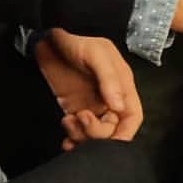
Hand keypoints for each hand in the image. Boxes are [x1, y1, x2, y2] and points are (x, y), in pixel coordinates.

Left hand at [33, 29, 142, 149]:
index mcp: (122, 86)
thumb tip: (119, 107)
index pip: (132, 116)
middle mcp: (109, 100)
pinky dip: (73, 141)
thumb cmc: (77, 41)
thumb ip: (109, 79)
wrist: (49, 39)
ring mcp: (91, 106)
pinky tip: (64, 136)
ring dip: (81, 136)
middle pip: (113, 131)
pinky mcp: (74, 111)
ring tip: (67, 120)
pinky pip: (78, 134)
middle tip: (80, 117)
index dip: (126, 133)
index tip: (111, 143)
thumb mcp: (96, 54)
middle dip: (97, 133)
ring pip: (94, 135)